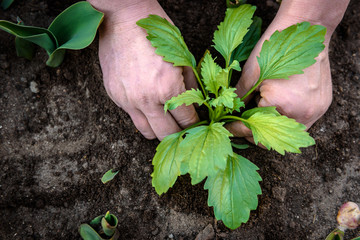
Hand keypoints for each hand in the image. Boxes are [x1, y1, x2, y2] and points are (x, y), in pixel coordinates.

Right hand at [90, 0, 198, 139]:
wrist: (123, 18)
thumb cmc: (155, 32)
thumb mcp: (182, 55)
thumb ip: (190, 84)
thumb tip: (195, 103)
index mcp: (168, 88)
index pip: (187, 121)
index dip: (195, 124)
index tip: (196, 123)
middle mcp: (146, 100)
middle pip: (166, 134)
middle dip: (179, 134)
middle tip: (183, 127)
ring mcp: (128, 100)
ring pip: (146, 132)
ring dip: (159, 130)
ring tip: (165, 121)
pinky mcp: (114, 96)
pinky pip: (132, 117)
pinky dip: (143, 116)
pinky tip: (148, 104)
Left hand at [227, 13, 333, 141]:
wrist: (307, 30)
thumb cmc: (275, 48)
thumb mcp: (250, 72)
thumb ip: (239, 96)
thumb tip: (229, 112)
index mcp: (281, 104)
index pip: (253, 128)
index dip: (238, 129)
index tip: (229, 129)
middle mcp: (302, 113)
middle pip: (273, 137)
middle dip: (254, 133)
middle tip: (242, 126)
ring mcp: (315, 111)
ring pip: (288, 134)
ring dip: (272, 129)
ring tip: (258, 121)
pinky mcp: (322, 107)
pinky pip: (303, 125)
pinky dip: (287, 122)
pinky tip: (276, 114)